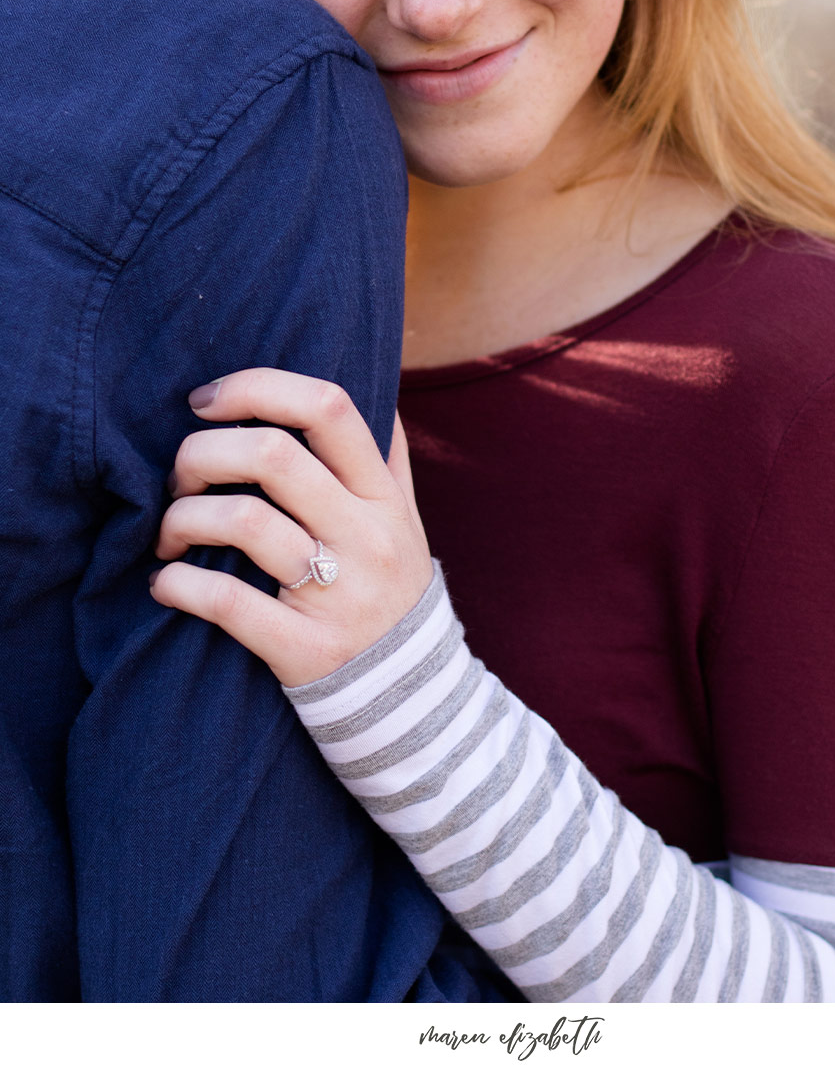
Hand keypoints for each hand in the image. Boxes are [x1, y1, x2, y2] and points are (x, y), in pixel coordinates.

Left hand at [150, 369, 433, 686]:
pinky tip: (165, 584)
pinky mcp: (306, 650)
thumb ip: (386, 458)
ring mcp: (338, 594)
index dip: (256, 387)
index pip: (328, 407)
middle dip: (200, 453)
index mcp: (382, 495)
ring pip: (243, 522)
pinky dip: (179, 586)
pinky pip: (227, 603)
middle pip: (272, 454)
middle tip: (179, 477)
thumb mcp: (405, 521)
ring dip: (182, 519)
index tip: (206, 402)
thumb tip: (369, 388)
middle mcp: (367, 536)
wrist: (414, 702)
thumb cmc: (390, 593)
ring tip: (168, 535)